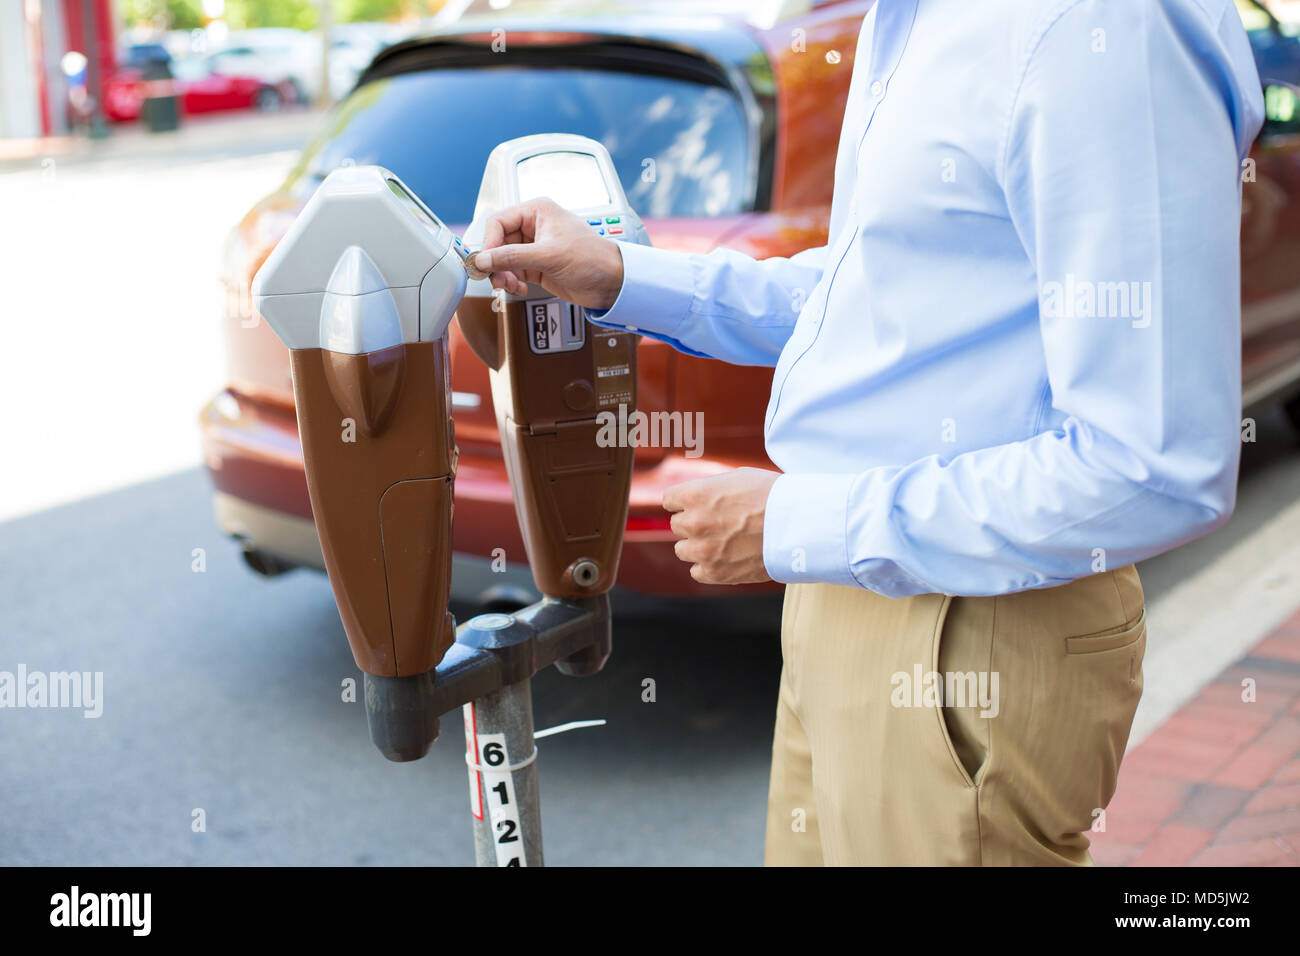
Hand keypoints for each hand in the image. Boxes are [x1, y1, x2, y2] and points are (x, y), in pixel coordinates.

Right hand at [471, 198, 624, 308]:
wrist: (612, 282)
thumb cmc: (592, 258)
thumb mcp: (548, 256)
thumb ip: (512, 257)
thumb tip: (482, 259)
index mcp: (537, 211)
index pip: (498, 222)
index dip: (488, 243)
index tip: (484, 262)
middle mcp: (533, 226)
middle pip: (498, 243)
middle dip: (495, 263)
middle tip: (496, 280)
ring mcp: (534, 247)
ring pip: (503, 260)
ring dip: (502, 275)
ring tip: (509, 286)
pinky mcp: (537, 266)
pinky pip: (513, 272)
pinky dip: (512, 282)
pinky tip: (519, 289)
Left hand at [662, 468, 779, 584]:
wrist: (798, 524)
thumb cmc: (772, 496)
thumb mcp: (737, 479)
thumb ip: (709, 490)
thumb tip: (695, 499)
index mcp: (695, 494)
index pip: (669, 500)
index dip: (684, 502)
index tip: (698, 505)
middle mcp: (693, 521)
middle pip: (677, 525)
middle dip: (695, 523)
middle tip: (721, 523)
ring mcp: (702, 549)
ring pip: (683, 550)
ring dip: (698, 546)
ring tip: (725, 541)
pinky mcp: (715, 572)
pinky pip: (696, 571)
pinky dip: (709, 567)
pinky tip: (727, 558)